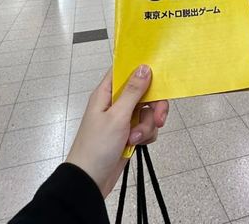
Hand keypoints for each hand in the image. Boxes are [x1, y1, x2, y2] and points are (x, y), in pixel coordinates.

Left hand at [66, 65, 168, 196]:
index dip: (141, 69)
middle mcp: (115, 102)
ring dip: (146, 125)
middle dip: (154, 106)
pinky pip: (146, 127)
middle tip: (159, 118)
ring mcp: (123, 119)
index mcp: (107, 93)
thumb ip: (133, 91)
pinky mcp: (129, 134)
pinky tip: (137, 144)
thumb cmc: (98, 145)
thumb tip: (144, 67)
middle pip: (143, 92)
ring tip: (135, 139)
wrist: (90, 182)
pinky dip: (145, 135)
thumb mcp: (117, 116)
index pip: (125, 71)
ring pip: (147, 111)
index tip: (158, 74)